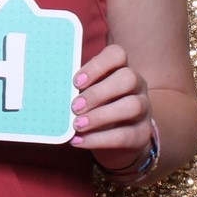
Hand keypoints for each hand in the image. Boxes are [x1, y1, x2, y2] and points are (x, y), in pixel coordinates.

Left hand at [70, 44, 151, 162]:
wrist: (117, 141)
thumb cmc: (96, 109)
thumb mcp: (87, 95)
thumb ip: (76, 90)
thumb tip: (52, 90)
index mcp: (120, 69)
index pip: (117, 55)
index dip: (97, 65)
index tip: (76, 81)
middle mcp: (137, 85)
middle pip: (127, 78)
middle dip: (98, 92)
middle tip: (75, 106)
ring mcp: (144, 109)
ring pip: (132, 106)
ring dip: (101, 116)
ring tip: (77, 125)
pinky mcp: (142, 134)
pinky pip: (125, 135)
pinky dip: (99, 139)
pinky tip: (79, 141)